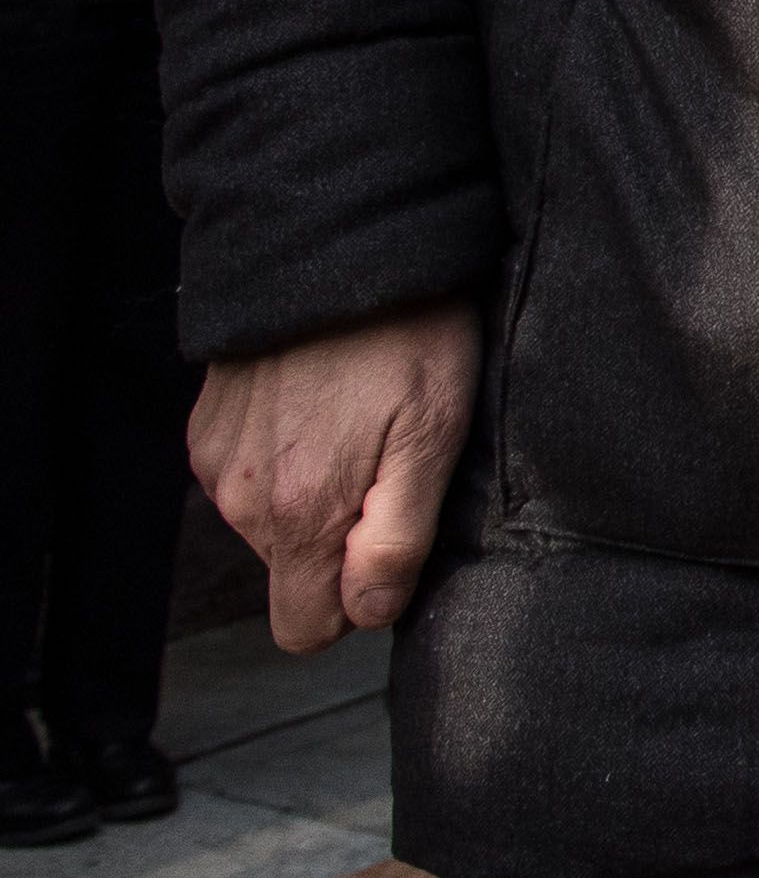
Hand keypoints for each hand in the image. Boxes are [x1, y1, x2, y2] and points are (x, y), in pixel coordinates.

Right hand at [193, 306, 479, 650]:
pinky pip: (248, 474)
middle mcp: (241, 500)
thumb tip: (366, 615)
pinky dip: (284, 454)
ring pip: (271, 521)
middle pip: (294, 570)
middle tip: (389, 462)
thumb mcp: (433, 437)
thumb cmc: (406, 339)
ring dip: (314, 491)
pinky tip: (322, 402)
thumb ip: (395, 541)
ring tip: (360, 421)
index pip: (305, 628)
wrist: (336, 249)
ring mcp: (216, 461)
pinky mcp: (207, 426)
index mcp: (298, 517)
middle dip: (341, 538)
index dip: (356, 601)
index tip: (391, 543)